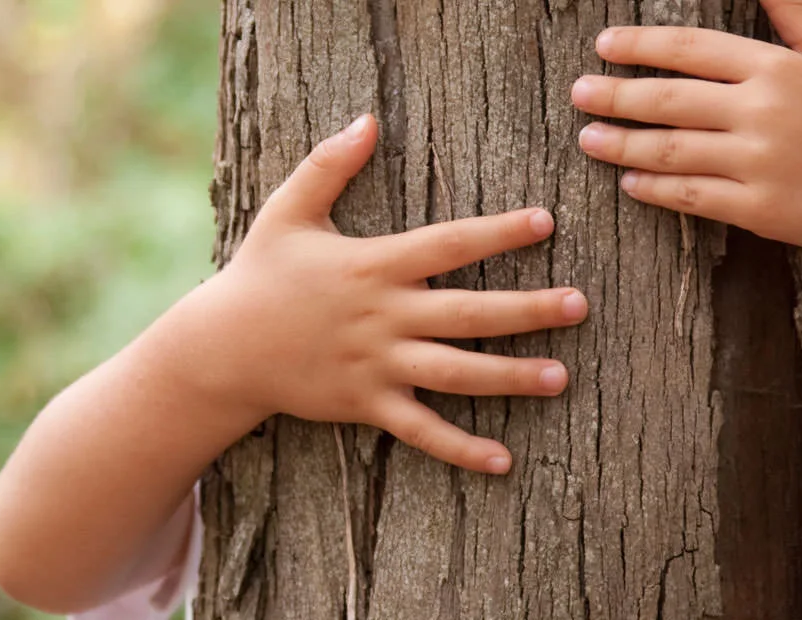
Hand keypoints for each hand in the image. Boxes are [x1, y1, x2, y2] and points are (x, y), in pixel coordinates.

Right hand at [189, 115, 587, 474]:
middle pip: (469, 312)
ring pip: (456, 373)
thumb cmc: (259, 275)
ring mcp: (376, 365)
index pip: (448, 244)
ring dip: (511, 377)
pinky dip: (461, 448)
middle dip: (528, 309)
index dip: (498, 232)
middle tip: (579, 305)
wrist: (222, 349)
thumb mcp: (288, 212)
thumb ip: (329, 165)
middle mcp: (383, 316)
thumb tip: (367, 120)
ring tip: (561, 377)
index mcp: (373, 265)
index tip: (545, 222)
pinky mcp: (365, 404)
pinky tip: (503, 460)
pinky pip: (421, 430)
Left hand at [570, 0, 801, 260]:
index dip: (641, 45)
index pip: (691, 49)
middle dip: (615, 95)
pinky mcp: (758, 208)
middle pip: (668, 100)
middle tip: (578, 93)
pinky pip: (690, 195)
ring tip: (588, 138)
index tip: (604, 45)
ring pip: (670, 150)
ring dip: (620, 143)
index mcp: (777, 68)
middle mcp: (764, 112)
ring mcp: (760, 162)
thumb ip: (792, 12)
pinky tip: (628, 179)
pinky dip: (652, 187)